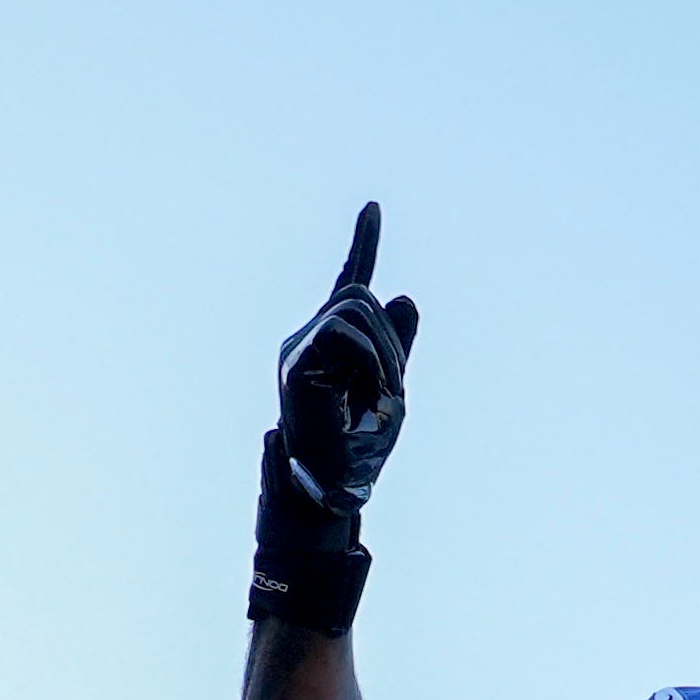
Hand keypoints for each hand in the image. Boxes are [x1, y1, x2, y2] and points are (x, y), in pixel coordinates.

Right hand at [251, 202, 416, 629]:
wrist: (331, 492)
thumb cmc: (358, 452)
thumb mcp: (392, 389)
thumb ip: (396, 345)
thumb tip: (404, 296)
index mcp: (330, 343)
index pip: (349, 284)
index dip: (363, 244)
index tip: (374, 207)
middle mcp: (306, 337)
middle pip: (362, 295)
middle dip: (392, 341)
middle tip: (392, 391)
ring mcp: (296, 347)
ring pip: (356, 310)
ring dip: (384, 356)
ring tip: (376, 400)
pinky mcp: (294, 362)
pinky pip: (346, 333)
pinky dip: (370, 361)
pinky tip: (363, 395)